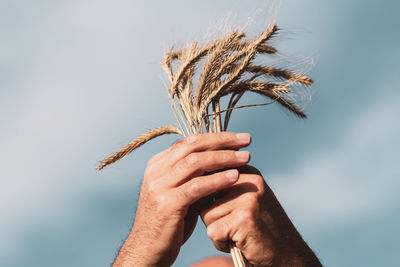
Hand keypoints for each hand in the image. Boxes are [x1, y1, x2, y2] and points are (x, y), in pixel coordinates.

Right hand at [112, 132, 251, 266]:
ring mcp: (159, 187)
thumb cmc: (169, 222)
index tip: (239, 138)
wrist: (147, 250)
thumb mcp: (180, 193)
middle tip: (247, 140)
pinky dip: (217, 180)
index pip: (189, 141)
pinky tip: (234, 176)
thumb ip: (194, 176)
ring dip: (223, 158)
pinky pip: (196, 187)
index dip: (216, 137)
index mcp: (158, 164)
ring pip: (195, 163)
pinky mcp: (167, 204)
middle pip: (193, 146)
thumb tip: (223, 160)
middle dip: (222, 141)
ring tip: (245, 157)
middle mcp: (156, 171)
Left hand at [200, 165, 320, 266]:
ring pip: (206, 214)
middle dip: (211, 214)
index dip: (207, 195)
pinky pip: (213, 231)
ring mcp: (247, 198)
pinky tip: (239, 243)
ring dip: (217, 230)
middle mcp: (249, 180)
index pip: (211, 174)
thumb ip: (226, 186)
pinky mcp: (244, 218)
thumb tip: (193, 180)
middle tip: (233, 224)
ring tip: (238, 234)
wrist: (287, 255)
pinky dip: (221, 242)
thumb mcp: (246, 199)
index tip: (218, 208)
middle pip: (205, 194)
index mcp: (248, 172)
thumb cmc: (260, 229)